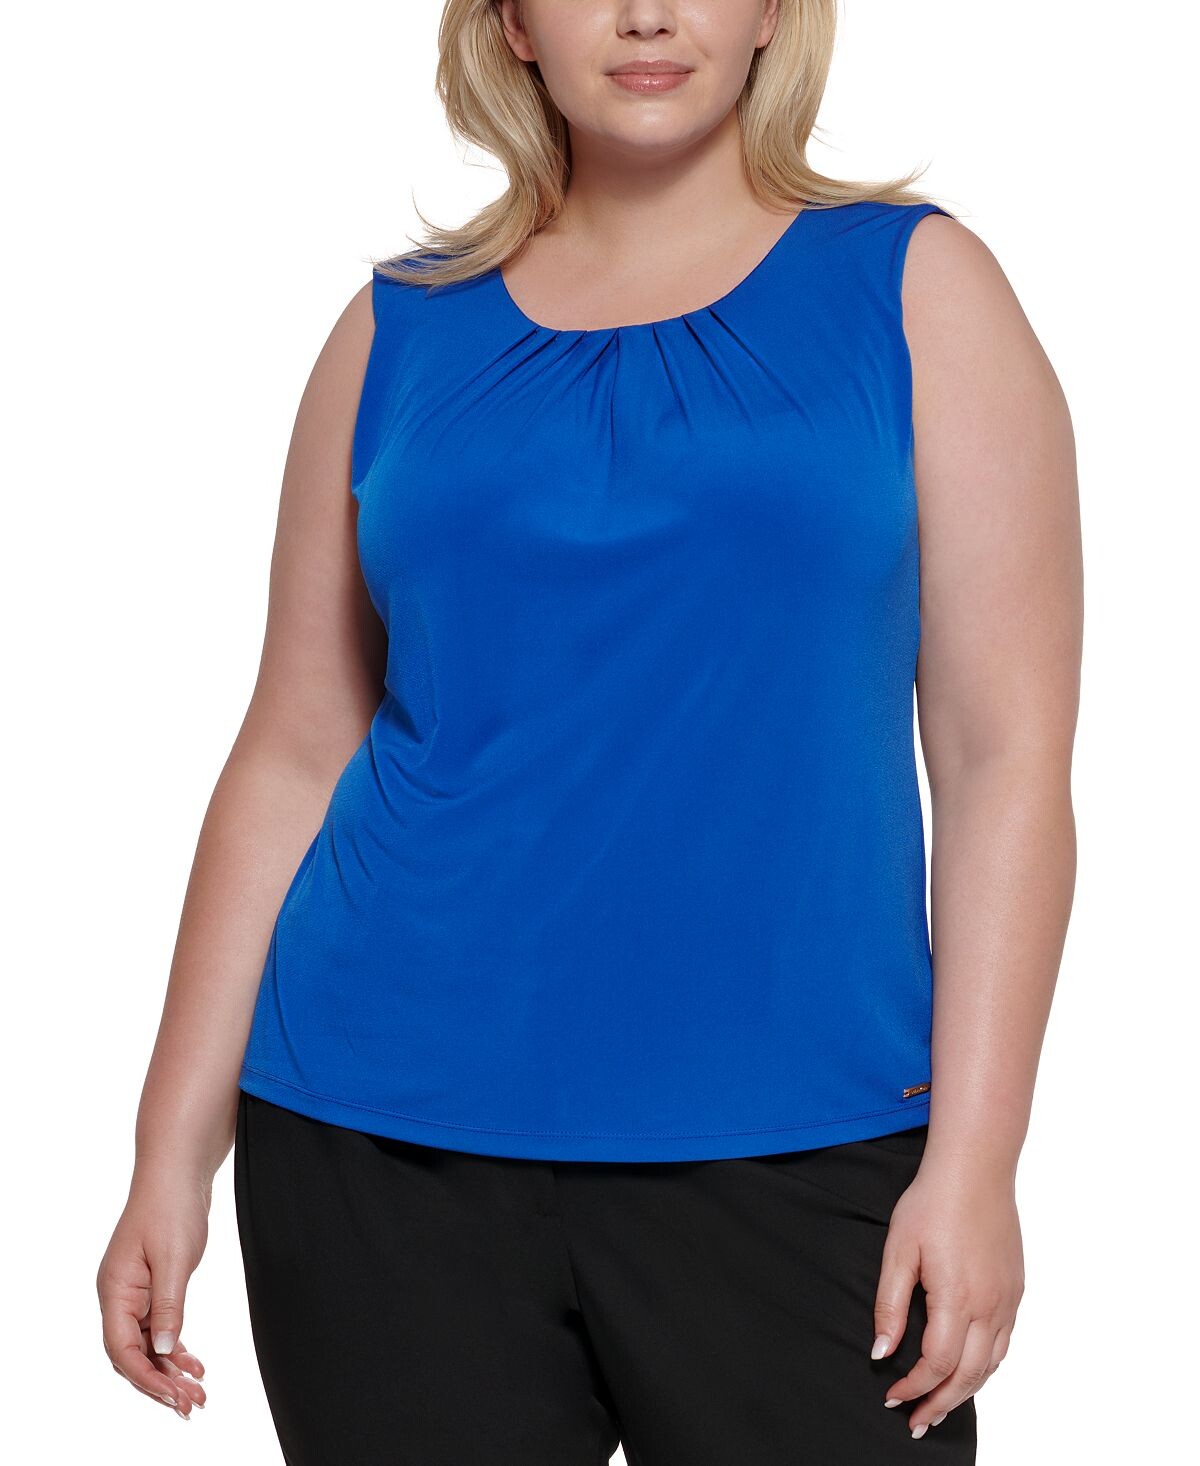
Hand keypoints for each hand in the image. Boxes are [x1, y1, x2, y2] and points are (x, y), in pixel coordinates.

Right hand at [96, 1166, 210, 1418]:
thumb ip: (169, 1306)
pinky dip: (176, 1347)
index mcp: (115, 1290)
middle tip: (193, 1405)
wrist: (178, 1169)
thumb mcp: (173, 1258)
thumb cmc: (171, 1205)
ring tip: (198, 1393)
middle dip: (160, 1382)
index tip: (174, 1397)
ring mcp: (136, 1292)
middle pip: (133, 1353)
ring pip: (148, 1343)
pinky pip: (160, 1327)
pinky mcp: (153, 1286)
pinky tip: (194, 1365)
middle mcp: (120, 1296)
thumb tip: (166, 1351)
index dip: (146, 1377)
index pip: (121, 1349)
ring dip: (171, 1369)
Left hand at [871, 1157, 1023, 1437]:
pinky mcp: (1016, 1289)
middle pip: (967, 1375)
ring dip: (965, 1391)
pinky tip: (969, 1369)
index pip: (936, 1363)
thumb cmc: (932, 1203)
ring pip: (991, 1364)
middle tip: (917, 1423)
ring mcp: (1007, 1299)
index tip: (892, 1397)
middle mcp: (989, 1306)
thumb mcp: (898, 1250)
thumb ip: (889, 1304)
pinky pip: (1004, 1342)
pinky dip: (986, 1366)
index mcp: (957, 1298)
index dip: (914, 1388)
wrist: (975, 1169)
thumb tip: (882, 1352)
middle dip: (940, 1404)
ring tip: (941, 1406)